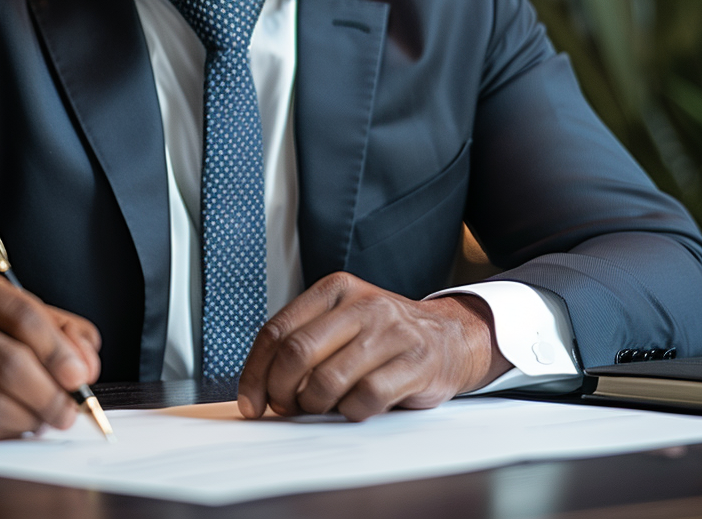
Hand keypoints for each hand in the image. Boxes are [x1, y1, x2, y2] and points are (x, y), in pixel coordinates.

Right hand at [0, 264, 100, 438]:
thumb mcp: (15, 312)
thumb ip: (62, 331)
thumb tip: (87, 365)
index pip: (22, 316)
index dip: (58, 350)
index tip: (82, 376)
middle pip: (9, 363)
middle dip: (51, 393)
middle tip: (71, 409)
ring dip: (32, 417)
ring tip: (46, 416)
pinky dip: (6, 432)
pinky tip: (15, 423)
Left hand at [237, 272, 509, 421]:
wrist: (450, 337)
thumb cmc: (384, 336)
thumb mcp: (343, 321)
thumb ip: (305, 341)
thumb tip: (258, 386)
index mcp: (335, 289)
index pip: (277, 329)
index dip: (255, 371)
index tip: (251, 401)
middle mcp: (362, 303)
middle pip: (297, 352)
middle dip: (280, 390)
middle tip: (284, 407)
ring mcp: (390, 331)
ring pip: (328, 379)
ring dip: (315, 405)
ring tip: (322, 407)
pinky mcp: (415, 361)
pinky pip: (366, 397)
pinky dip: (352, 412)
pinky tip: (356, 407)